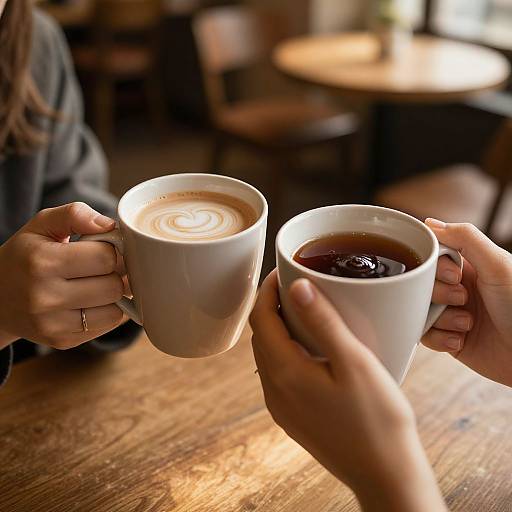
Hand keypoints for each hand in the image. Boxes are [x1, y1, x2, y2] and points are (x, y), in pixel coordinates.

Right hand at [0, 203, 124, 349]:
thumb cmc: (26, 256)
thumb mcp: (43, 225)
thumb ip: (75, 215)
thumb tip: (110, 225)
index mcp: (42, 262)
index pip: (106, 257)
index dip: (113, 251)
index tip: (105, 250)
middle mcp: (44, 297)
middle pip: (113, 286)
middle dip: (116, 274)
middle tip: (105, 268)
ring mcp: (52, 324)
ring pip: (116, 310)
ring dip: (114, 296)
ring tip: (98, 284)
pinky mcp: (62, 341)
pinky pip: (108, 325)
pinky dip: (108, 312)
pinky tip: (92, 301)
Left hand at [250, 272, 445, 511]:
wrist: (386, 474)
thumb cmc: (378, 420)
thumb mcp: (355, 363)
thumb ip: (323, 322)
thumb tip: (296, 286)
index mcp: (285, 373)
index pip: (260, 318)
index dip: (267, 290)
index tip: (282, 270)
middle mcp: (274, 390)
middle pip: (260, 335)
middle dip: (270, 305)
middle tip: (294, 284)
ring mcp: (281, 406)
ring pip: (267, 354)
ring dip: (277, 327)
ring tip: (302, 309)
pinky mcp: (292, 416)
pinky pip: (278, 373)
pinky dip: (285, 349)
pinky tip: (309, 346)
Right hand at [423, 220, 511, 386]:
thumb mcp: (497, 264)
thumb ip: (465, 238)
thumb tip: (430, 224)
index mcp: (469, 267)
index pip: (432, 257)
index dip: (436, 267)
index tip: (455, 276)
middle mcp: (457, 288)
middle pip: (421, 284)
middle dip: (439, 295)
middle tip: (463, 300)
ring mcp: (451, 314)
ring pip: (419, 310)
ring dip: (441, 319)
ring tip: (467, 324)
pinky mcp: (448, 338)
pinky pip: (425, 336)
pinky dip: (440, 339)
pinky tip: (461, 340)